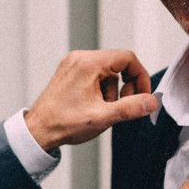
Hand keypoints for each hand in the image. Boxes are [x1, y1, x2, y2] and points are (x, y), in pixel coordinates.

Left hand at [25, 51, 157, 151]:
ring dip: (112, 91)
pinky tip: (93, 107)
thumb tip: (151, 102)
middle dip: (125, 86)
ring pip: (107, 72)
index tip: (142, 95)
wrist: (38, 131)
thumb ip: (130, 108)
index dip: (140, 77)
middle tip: (123, 105)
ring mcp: (73, 65)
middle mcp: (80, 59)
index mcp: (88, 63)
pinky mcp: (70, 73)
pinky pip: (95, 76)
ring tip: (102, 110)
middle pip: (118, 64)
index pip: (127, 58)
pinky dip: (101, 90)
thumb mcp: (103, 117)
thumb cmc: (63, 123)